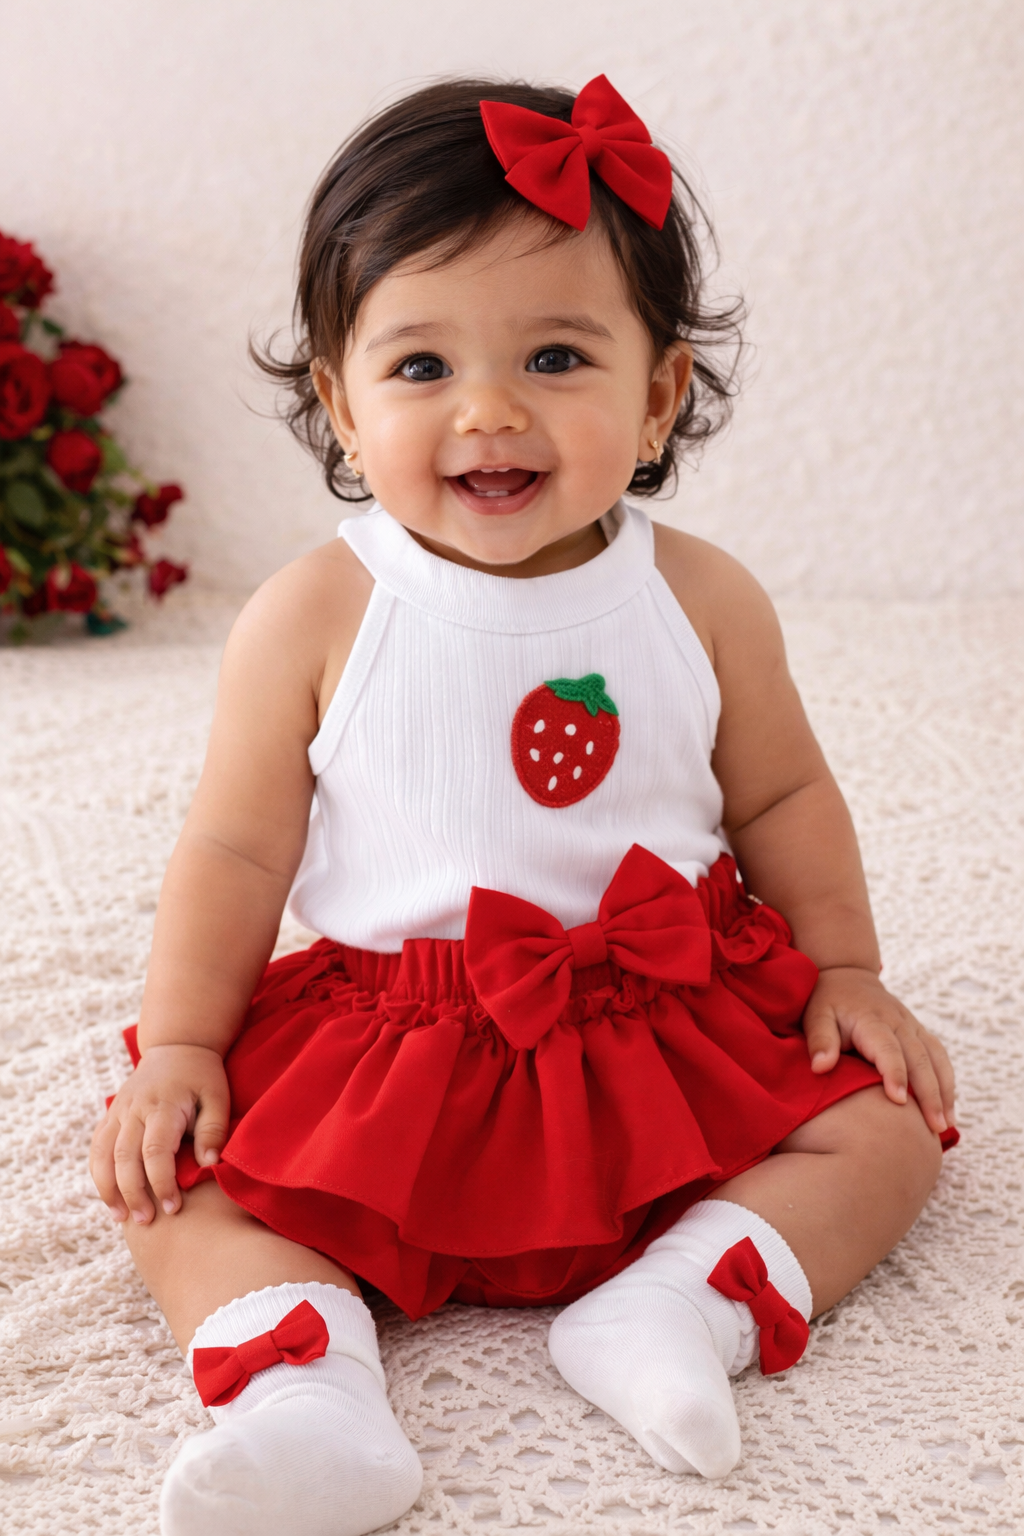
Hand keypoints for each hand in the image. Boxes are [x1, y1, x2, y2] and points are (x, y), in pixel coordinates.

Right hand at [90, 1044, 229, 1224]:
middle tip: (147, 1221)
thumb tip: (209, 1164)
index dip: (162, 1182)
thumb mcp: (217, 1097)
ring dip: (109, 1188)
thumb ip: (213, 1129)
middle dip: (133, 1193)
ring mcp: (118, 1111)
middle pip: (125, 1157)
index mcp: (163, 1105)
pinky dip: (98, 1173)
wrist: (178, 1045)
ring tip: (122, 1217)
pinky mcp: (111, 1114)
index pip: (156, 1151)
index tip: (173, 1208)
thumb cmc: (202, 1076)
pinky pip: (97, 1146)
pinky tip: (109, 1196)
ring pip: (103, 1154)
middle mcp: (135, 1108)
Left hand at [803, 967, 955, 1135]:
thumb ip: (820, 1040)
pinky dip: (947, 1081)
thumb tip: (820, 1067)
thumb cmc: (828, 1001)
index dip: (895, 1073)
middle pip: (919, 1058)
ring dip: (944, 1091)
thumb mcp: (816, 1015)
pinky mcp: (919, 1032)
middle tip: (934, 1127)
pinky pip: (939, 1056)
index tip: (899, 1101)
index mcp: (872, 1019)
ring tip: (945, 1124)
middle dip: (929, 1093)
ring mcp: (912, 1026)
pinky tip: (948, 1107)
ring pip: (936, 1058)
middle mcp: (898, 1022)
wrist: (847, 976)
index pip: (888, 1048)